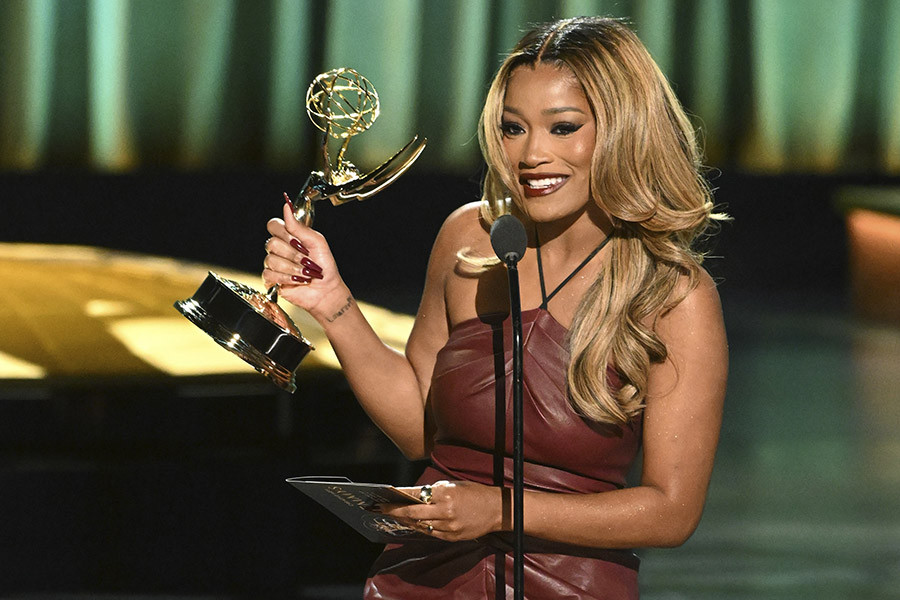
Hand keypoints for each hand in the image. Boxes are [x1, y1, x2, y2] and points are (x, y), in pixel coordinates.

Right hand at [263, 198, 347, 318]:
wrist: (326, 289)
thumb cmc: (325, 266)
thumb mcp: (316, 241)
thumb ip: (299, 226)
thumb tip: (287, 206)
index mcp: (289, 236)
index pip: (273, 225)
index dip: (284, 233)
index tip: (299, 242)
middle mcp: (279, 248)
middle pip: (272, 243)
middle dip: (293, 254)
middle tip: (307, 260)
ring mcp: (274, 263)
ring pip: (271, 260)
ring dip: (292, 268)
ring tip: (305, 273)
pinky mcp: (272, 278)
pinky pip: (269, 274)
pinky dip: (286, 278)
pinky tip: (297, 280)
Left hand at [378, 480, 503, 541]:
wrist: (497, 509)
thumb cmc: (474, 493)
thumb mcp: (453, 485)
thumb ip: (433, 491)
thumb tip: (413, 495)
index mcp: (444, 494)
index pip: (414, 496)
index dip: (397, 498)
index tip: (383, 498)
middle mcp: (445, 511)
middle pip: (412, 513)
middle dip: (395, 511)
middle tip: (381, 509)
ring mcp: (448, 527)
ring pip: (420, 525)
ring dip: (406, 520)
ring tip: (395, 516)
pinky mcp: (452, 537)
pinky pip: (431, 533)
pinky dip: (420, 527)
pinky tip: (413, 523)